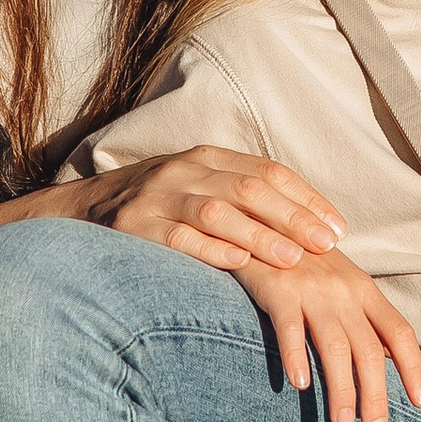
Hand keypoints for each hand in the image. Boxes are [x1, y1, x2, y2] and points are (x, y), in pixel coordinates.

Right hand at [77, 146, 347, 273]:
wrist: (82, 211)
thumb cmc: (158, 208)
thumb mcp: (198, 190)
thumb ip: (242, 199)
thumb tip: (308, 227)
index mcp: (206, 158)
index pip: (268, 172)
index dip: (306, 199)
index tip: (338, 228)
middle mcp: (184, 171)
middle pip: (249, 189)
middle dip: (293, 218)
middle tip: (327, 245)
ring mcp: (157, 198)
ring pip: (217, 211)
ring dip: (259, 235)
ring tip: (292, 258)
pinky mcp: (133, 228)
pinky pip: (176, 237)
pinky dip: (209, 249)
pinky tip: (237, 262)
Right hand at [230, 253, 420, 421]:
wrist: (260, 221)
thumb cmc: (303, 259)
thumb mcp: (342, 282)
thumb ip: (366, 317)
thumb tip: (393, 358)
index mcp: (364, 290)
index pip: (400, 332)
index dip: (414, 368)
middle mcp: (344, 290)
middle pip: (369, 350)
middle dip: (376, 394)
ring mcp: (312, 289)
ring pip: (335, 347)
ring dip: (341, 388)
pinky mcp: (278, 289)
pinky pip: (290, 329)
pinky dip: (296, 358)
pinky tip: (299, 386)